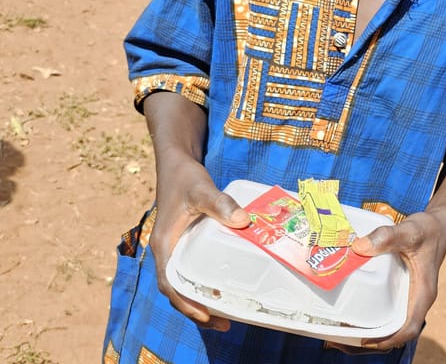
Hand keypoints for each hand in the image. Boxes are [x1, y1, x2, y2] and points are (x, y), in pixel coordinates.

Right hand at [148, 154, 249, 330]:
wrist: (177, 162)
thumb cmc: (184, 177)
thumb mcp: (201, 189)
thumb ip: (220, 204)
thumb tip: (243, 221)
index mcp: (165, 245)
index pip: (170, 284)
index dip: (186, 303)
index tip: (206, 316)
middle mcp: (168, 250)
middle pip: (178, 289)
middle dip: (197, 309)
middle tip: (225, 321)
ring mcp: (177, 246)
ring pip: (186, 280)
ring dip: (202, 297)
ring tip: (227, 310)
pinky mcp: (187, 240)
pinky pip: (193, 267)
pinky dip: (205, 279)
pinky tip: (224, 281)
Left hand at [328, 210, 445, 353]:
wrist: (438, 225)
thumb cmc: (428, 230)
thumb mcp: (410, 231)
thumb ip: (387, 236)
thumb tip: (359, 247)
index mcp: (423, 293)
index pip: (409, 327)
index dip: (389, 339)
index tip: (365, 340)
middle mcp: (416, 300)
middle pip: (395, 332)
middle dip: (370, 343)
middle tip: (341, 341)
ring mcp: (408, 296)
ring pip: (390, 324)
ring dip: (368, 333)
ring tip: (341, 334)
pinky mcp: (401, 289)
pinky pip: (387, 310)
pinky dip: (371, 316)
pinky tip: (353, 312)